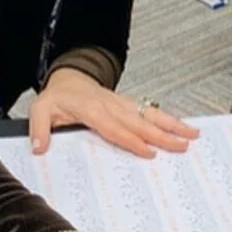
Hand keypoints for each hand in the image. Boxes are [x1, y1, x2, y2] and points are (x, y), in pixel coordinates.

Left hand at [30, 68, 198, 157]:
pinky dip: (167, 118)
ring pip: (149, 114)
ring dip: (171, 124)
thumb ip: (39, 128)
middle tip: (182, 145)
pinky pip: (149, 110)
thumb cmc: (56, 98)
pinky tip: (181, 126)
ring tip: (192, 134)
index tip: (149, 152)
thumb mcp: (39, 110)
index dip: (132, 140)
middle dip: (162, 135)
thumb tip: (39, 147)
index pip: (114, 128)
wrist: (67, 78)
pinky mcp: (127, 104)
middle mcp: (111, 105)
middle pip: (139, 122)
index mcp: (91, 110)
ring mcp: (121, 103)